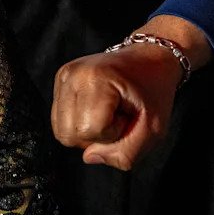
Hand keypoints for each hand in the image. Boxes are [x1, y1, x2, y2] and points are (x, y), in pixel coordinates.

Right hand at [51, 42, 182, 169]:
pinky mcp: (61, 78)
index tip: (127, 117)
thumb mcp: (153, 129)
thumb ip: (126, 153)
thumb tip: (90, 157)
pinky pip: (59, 117)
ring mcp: (64, 75)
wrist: (149, 57)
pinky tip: (96, 107)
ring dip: (85, 130)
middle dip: (94, 137)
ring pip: (60, 129)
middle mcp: (73, 75)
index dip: (112, 134)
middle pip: (67, 134)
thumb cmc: (154, 91)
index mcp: (95, 79)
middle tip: (116, 118)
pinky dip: (79, 120)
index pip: (87, 131)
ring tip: (106, 113)